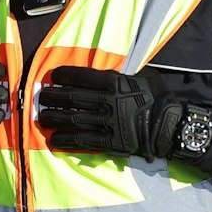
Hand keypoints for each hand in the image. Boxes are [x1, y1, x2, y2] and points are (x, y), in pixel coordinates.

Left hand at [35, 66, 190, 158]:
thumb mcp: (143, 77)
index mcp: (115, 83)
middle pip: (72, 98)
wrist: (169, 127)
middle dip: (52, 97)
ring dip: (53, 118)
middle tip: (42, 97)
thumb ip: (123, 74)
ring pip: (72, 119)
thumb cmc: (158, 98)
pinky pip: (82, 141)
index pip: (82, 77)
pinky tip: (54, 139)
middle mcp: (108, 102)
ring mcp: (107, 123)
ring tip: (42, 117)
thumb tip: (108, 69)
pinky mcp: (109, 141)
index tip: (53, 76)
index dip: (64, 75)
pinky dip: (66, 140)